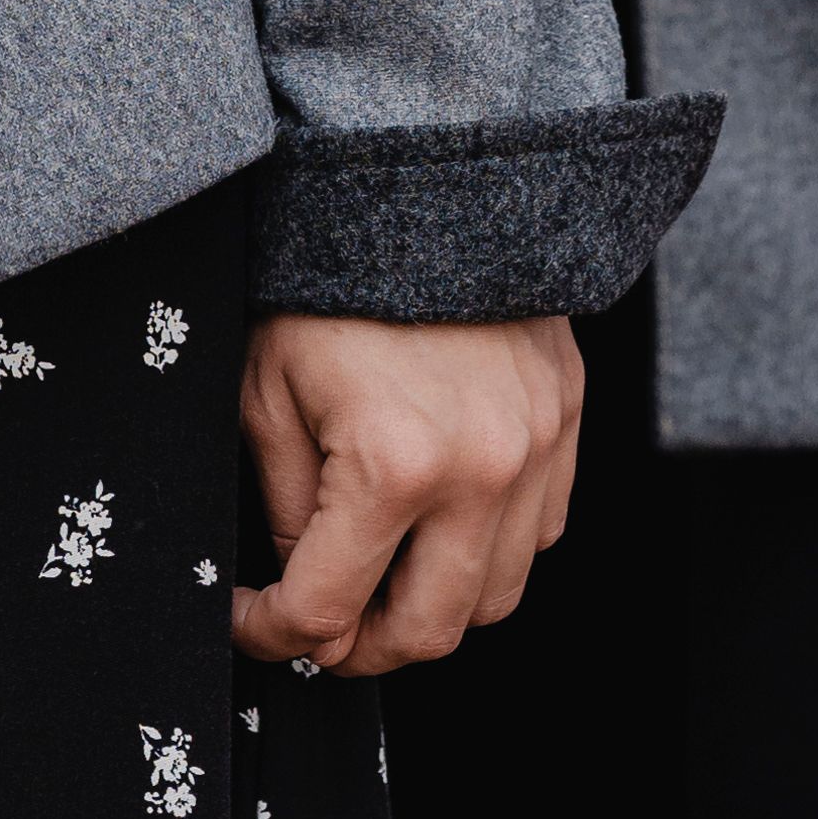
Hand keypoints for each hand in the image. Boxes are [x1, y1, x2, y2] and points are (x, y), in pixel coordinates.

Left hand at [231, 308, 581, 670]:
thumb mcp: (267, 391)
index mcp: (394, 464)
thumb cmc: (326, 277)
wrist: (419, 170)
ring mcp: (538, 446)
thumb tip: (304, 600)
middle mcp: (482, 470)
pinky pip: (540, 534)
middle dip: (359, 648)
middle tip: (318, 622)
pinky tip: (440, 515)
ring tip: (380, 573)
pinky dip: (491, 550)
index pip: (326, 612)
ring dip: (433, 606)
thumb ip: (287, 511)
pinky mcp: (568, 417)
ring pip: (495, 599)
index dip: (273, 634)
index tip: (249, 618)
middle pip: (426, 635)